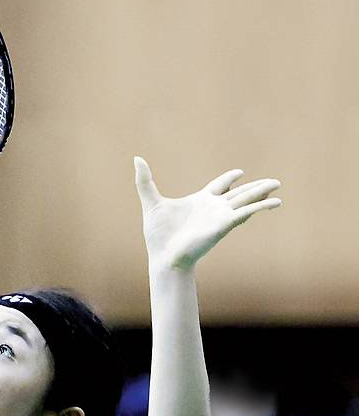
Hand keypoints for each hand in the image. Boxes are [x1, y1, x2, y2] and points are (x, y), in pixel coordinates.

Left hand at [133, 156, 281, 269]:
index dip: (229, 179)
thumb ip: (145, 180)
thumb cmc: (158, 235)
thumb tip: (136, 158)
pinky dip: (260, 206)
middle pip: (239, 193)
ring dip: (262, 193)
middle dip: (255, 186)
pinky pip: (245, 213)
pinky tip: (274, 203)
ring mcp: (220, 216)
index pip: (218, 186)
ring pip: (246, 200)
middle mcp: (213, 208)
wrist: (164, 256)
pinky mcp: (224, 225)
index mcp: (199, 201)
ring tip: (278, 185)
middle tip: (273, 180)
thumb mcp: (151, 201)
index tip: (240, 172)